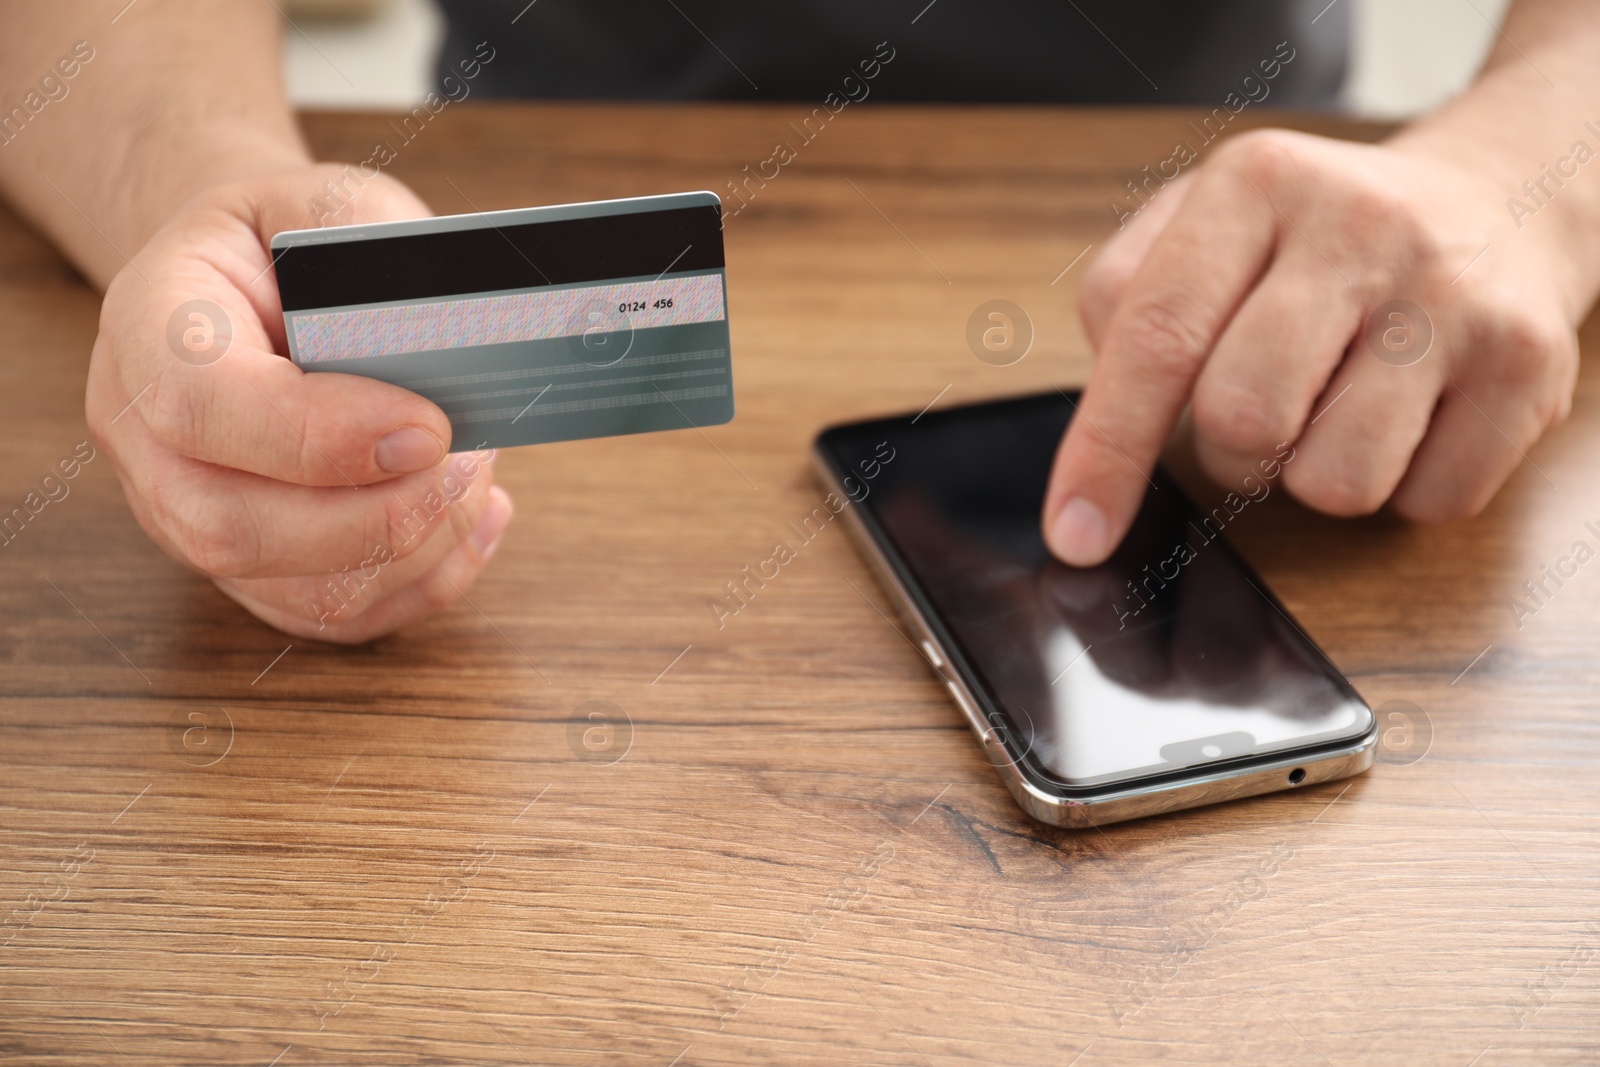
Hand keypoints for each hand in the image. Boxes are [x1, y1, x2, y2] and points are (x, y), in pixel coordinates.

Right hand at [85, 165, 513, 642]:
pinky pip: (330, 614)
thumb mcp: (324, 202)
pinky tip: (474, 526)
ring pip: (291, 588)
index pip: (199, 404)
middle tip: (468, 465)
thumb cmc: (290, 247)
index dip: (317, 435)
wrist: (251, 287)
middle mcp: (144, 440)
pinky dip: (420, 586)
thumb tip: (442, 324)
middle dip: (377, 517)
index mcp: (147, 329)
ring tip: (478, 484)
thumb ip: (367, 248)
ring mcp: (186, 516)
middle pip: (231, 528)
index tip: (428, 426)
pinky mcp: (249, 567)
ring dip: (413, 553)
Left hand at [1042, 128, 1582, 564]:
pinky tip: (1410, 415)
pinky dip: (1401, 487)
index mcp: (1254, 184)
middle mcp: (1360, 226)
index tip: (1074, 533)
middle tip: (1256, 418)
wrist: (1493, 202)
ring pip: (1336, 481)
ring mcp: (1453, 296)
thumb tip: (1095, 441)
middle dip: (1229, 455)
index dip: (1105, 450)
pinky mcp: (1528, 367)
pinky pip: (1426, 502)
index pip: (1156, 337)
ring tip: (1338, 406)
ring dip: (1314, 477)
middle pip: (1242, 420)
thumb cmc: (1311, 241)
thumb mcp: (1202, 227)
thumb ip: (1127, 309)